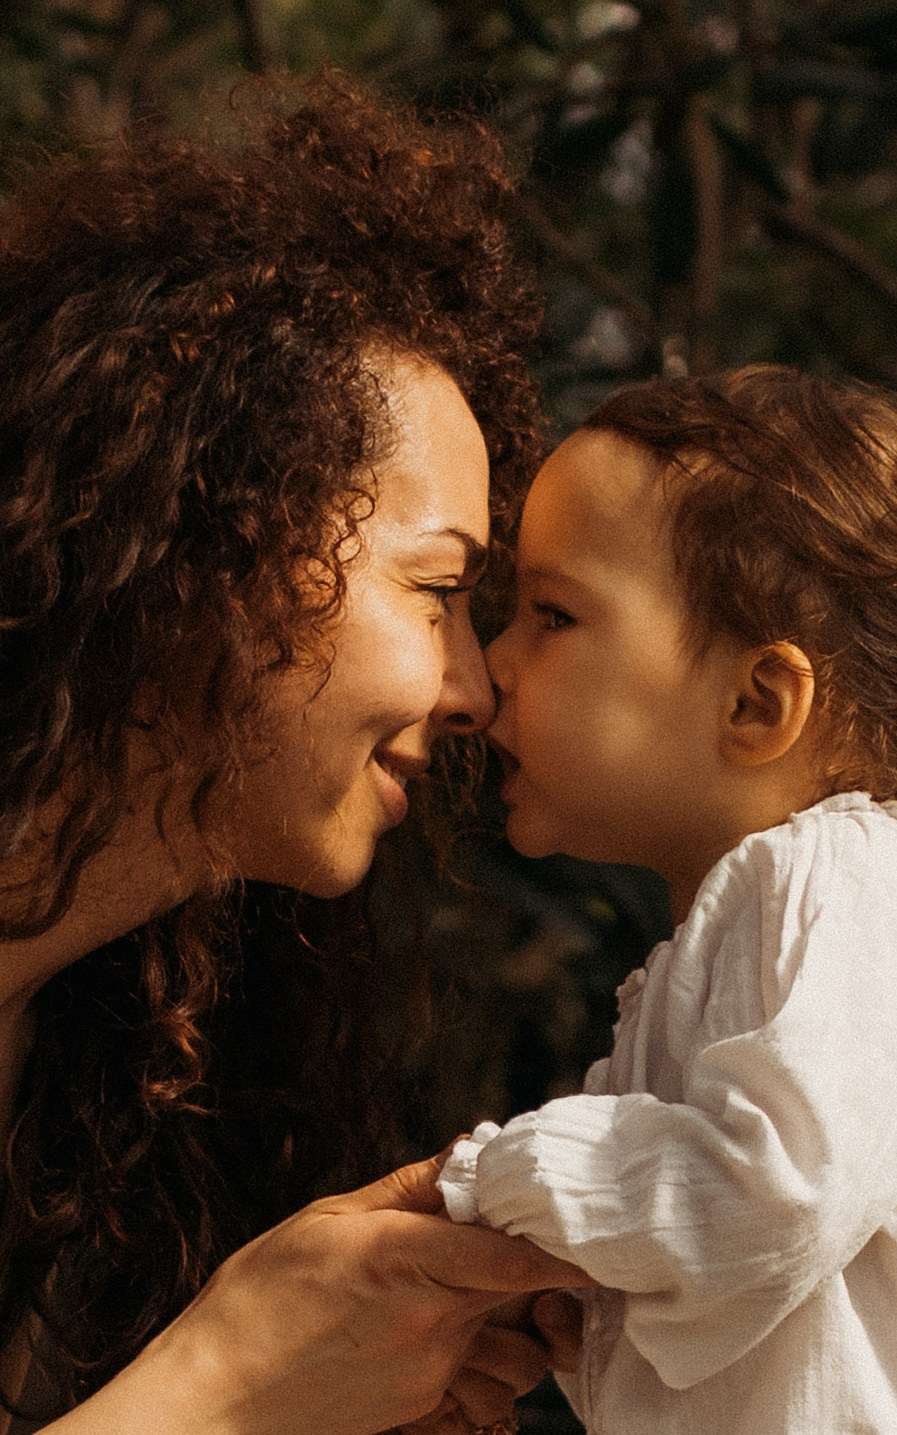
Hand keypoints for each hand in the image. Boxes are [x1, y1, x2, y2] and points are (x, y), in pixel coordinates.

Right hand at [44, 1153, 590, 1434]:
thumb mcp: (327, 1218)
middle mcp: (428, 1319)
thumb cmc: (259, 1298)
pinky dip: (466, 1329)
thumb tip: (468, 1152)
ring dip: (504, 1302)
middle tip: (528, 1220)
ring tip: (464, 1274)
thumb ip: (408, 1188)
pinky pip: (472, 1360)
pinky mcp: (423, 1400)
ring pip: (505, 1329)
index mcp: (402, 1259)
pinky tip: (423, 1312)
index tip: (600, 1222)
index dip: (564, 1242)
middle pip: (520, 1284)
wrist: (217, 1398)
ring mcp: (430, 1368)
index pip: (511, 1252)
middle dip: (534, 1254)